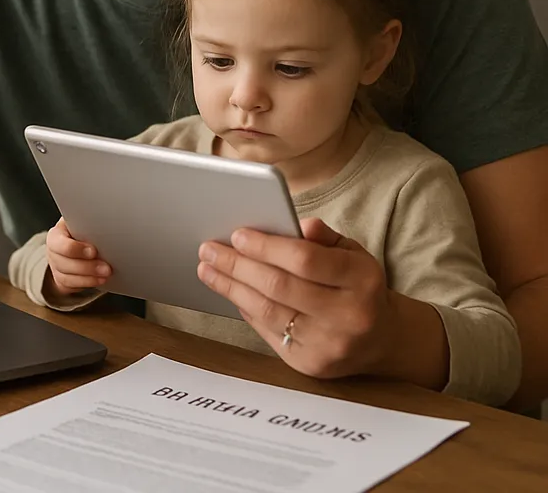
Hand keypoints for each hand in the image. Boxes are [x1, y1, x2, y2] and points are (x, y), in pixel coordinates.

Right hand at [45, 217, 111, 299]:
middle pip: (65, 262)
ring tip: (106, 274)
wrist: (72, 243)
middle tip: (106, 267)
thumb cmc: (78, 230)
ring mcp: (55, 267)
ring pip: (67, 276)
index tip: (93, 251)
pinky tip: (99, 280)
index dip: (77, 249)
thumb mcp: (80, 223)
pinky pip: (72, 285)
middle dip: (87, 266)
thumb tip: (107, 226)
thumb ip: (89, 226)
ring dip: (89, 277)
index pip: (62, 243)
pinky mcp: (61, 280)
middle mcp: (52, 251)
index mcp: (56, 234)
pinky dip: (87, 283)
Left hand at [197, 218, 397, 379]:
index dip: (266, 246)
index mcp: (361, 280)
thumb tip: (298, 224)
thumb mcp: (352, 253)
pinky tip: (229, 290)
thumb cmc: (358, 285)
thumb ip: (324, 237)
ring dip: (230, 287)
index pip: (304, 259)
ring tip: (207, 268)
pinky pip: (267, 331)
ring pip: (267, 310)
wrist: (382, 339)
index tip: (237, 234)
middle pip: (279, 286)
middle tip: (209, 249)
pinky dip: (245, 308)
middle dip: (237, 265)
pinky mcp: (310, 365)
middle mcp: (347, 316)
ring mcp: (328, 345)